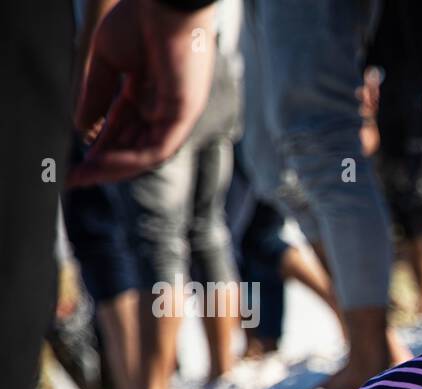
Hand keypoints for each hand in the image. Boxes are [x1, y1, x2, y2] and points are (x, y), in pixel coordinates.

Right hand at [69, 0, 216, 186]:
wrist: (164, 5)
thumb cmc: (140, 22)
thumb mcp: (107, 63)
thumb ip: (95, 96)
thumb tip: (81, 126)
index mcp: (146, 92)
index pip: (122, 129)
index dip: (99, 146)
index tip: (76, 162)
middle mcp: (162, 106)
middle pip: (132, 146)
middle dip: (103, 163)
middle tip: (76, 177)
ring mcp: (175, 113)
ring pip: (144, 153)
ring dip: (114, 168)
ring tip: (86, 176)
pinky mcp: (183, 115)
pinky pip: (156, 148)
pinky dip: (130, 159)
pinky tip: (105, 164)